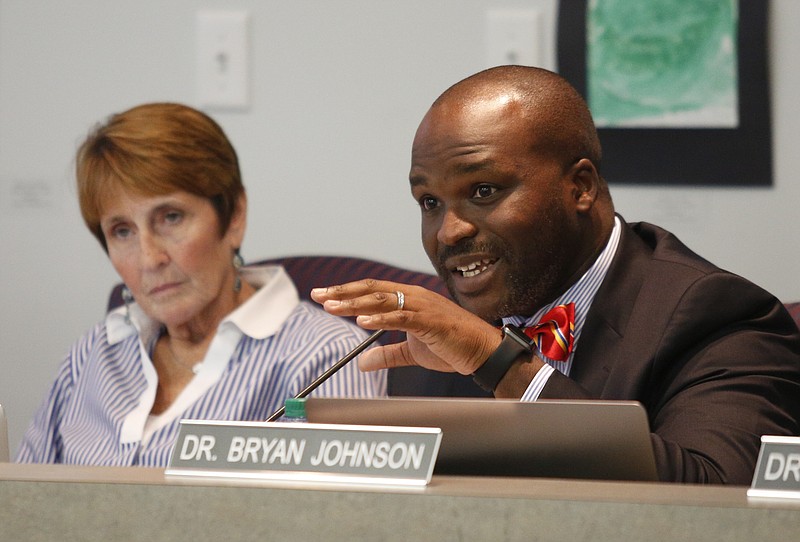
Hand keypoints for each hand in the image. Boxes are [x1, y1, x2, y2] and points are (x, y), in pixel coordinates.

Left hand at [310, 279, 501, 374]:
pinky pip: (401, 317)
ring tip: (332, 306)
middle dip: (342, 292)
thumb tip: (363, 362)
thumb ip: (388, 354)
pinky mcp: (430, 321)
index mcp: (410, 299)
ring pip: (382, 300)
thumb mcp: (413, 352)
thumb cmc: (452, 348)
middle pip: (372, 290)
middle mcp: (414, 297)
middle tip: (318, 295)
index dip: (347, 292)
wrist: (483, 352)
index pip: (373, 291)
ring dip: (355, 303)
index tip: (323, 296)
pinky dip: (380, 318)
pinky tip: (362, 321)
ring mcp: (423, 306)